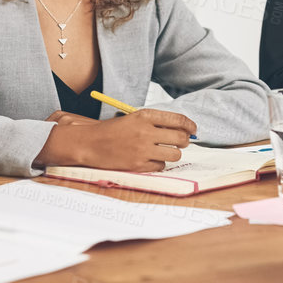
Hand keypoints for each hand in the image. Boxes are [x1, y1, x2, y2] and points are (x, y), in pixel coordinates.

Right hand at [36, 108, 196, 171]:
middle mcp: (146, 132)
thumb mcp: (133, 119)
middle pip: (180, 138)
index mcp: (145, 116)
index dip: (190, 126)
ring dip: (173, 154)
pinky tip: (151, 160)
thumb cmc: (112, 131)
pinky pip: (161, 166)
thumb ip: (156, 122)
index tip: (193, 129)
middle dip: (184, 141)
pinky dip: (159, 164)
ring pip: (174, 154)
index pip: (178, 119)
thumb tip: (183, 130)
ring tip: (165, 152)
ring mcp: (142, 149)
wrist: (89, 143)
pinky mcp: (138, 165)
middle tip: (181, 142)